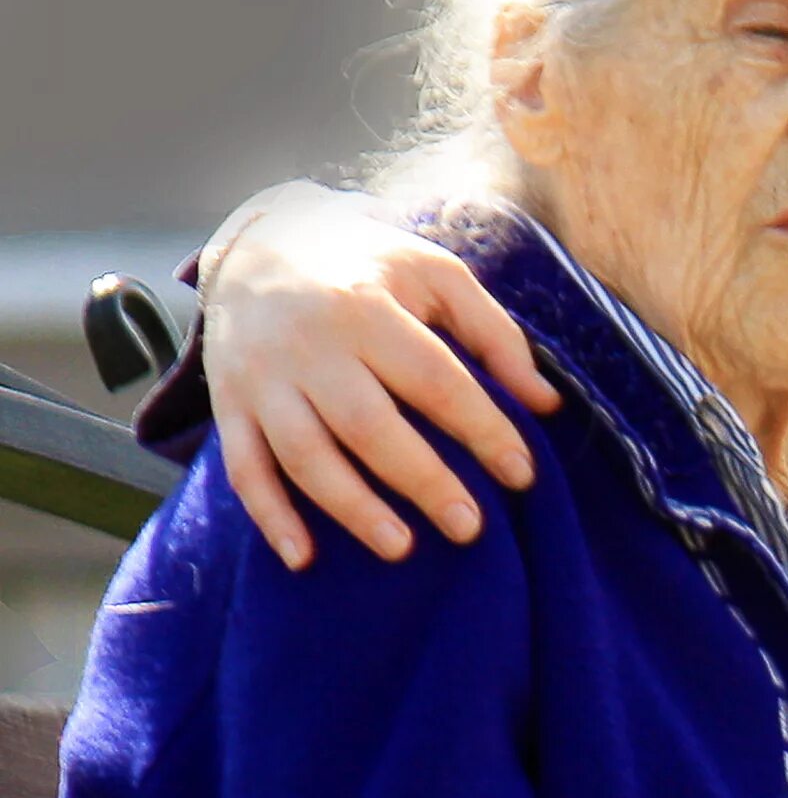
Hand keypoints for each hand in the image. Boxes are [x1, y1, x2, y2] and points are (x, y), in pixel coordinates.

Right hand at [201, 184, 560, 567]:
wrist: (259, 239)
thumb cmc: (367, 264)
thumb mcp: (435, 273)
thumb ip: (494, 333)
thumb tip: (547, 404)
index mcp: (366, 307)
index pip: (434, 380)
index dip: (482, 430)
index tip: (522, 474)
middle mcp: (309, 343)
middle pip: (368, 424)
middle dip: (422, 481)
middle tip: (469, 528)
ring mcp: (263, 376)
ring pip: (304, 454)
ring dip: (351, 508)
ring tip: (402, 549)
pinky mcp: (231, 402)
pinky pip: (244, 468)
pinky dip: (270, 517)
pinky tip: (304, 558)